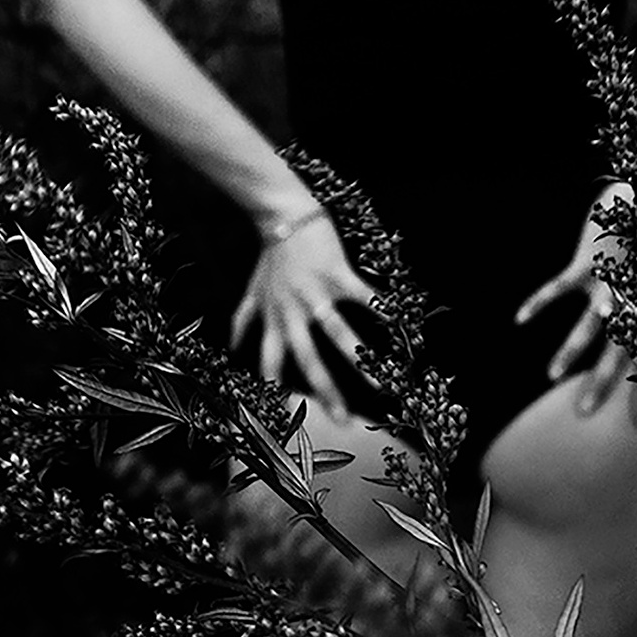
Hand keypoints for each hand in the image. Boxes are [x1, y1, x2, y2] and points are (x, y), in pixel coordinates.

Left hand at [231, 212, 380, 421]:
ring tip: (384, 384)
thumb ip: (244, 320)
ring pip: (338, 335)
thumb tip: (233, 345)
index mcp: (275, 321)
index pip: (271, 365)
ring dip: (361, 362)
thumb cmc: (271, 256)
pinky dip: (383, 310)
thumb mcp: (252, 291)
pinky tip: (403, 326)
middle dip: (326, 392)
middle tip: (345, 421)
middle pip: (308, 361)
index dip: (277, 391)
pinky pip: (363, 296)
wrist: (281, 215)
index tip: (291, 418)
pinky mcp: (336, 274)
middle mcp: (293, 313)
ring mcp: (315, 294)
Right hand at [513, 183, 636, 425]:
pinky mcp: (586, 265)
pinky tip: (520, 319)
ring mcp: (608, 285)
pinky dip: (539, 303)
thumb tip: (635, 352)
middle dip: (602, 384)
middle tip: (584, 414)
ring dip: (570, 352)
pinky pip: (559, 289)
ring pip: (590, 326)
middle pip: (618, 352)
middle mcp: (631, 304)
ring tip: (551, 377)